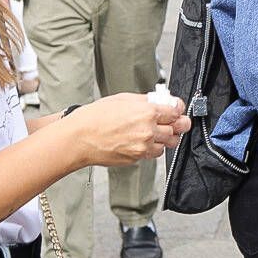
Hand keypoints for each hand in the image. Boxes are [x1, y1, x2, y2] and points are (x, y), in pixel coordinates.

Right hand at [65, 93, 188, 168]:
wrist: (79, 138)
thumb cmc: (95, 117)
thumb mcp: (123, 99)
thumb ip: (146, 101)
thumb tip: (159, 101)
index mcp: (147, 112)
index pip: (177, 111)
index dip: (178, 109)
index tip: (177, 109)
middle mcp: (149, 130)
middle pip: (178, 129)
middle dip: (178, 125)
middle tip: (176, 123)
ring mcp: (143, 146)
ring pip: (167, 144)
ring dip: (165, 138)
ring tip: (156, 133)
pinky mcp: (136, 158)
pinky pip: (152, 154)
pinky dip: (151, 148)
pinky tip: (142, 141)